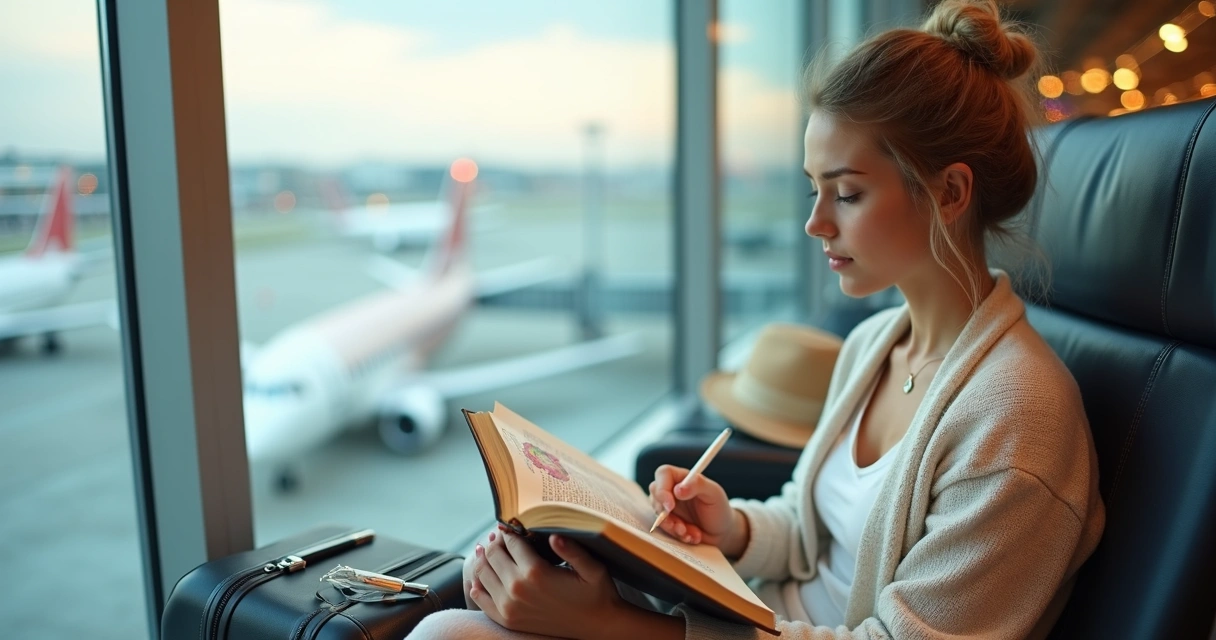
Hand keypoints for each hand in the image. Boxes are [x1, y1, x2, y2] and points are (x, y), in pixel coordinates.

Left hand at [468, 527, 626, 638]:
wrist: (597, 627)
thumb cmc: (597, 594)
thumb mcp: (592, 568)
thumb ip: (572, 549)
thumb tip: (553, 535)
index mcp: (536, 572)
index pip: (510, 542)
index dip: (509, 529)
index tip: (511, 524)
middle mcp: (517, 589)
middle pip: (493, 555)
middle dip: (495, 542)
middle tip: (500, 535)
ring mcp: (509, 607)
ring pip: (482, 574)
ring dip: (484, 559)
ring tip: (488, 550)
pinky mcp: (508, 620)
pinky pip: (481, 600)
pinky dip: (477, 586)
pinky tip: (480, 578)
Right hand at [648, 464, 741, 551]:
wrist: (722, 533)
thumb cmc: (719, 509)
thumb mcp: (714, 494)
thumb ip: (698, 485)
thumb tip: (678, 489)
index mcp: (682, 478)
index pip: (663, 474)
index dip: (662, 488)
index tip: (670, 506)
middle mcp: (672, 490)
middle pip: (655, 494)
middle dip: (665, 514)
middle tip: (680, 526)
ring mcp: (668, 506)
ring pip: (657, 514)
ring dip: (673, 527)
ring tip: (691, 533)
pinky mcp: (668, 521)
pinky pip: (663, 528)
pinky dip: (677, 535)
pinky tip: (692, 536)